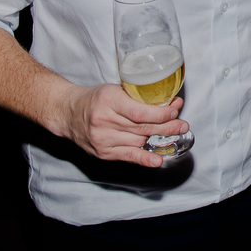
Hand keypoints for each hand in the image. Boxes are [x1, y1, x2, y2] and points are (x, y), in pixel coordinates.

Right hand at [61, 84, 189, 167]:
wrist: (68, 113)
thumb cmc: (95, 99)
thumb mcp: (115, 89)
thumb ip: (139, 97)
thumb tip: (171, 102)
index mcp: (108, 101)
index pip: (140, 112)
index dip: (161, 114)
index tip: (175, 110)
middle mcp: (104, 121)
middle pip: (142, 128)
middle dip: (167, 127)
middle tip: (182, 125)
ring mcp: (103, 139)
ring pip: (138, 141)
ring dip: (159, 138)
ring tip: (174, 134)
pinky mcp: (103, 153)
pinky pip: (128, 156)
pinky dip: (144, 159)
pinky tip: (157, 160)